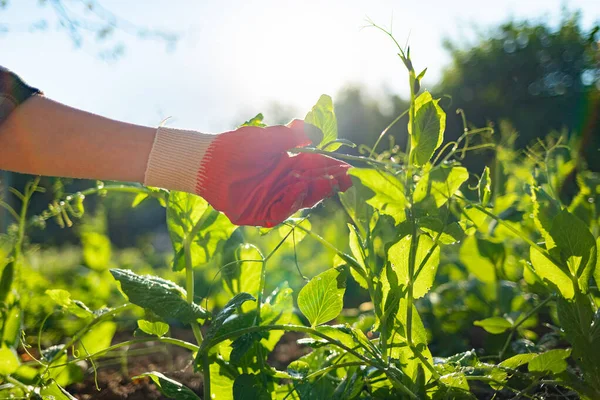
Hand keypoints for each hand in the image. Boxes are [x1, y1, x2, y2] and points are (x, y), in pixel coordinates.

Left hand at [144, 120, 351, 226]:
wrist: (211, 162)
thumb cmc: (238, 147)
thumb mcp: (268, 137)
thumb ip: (292, 135)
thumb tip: (317, 133)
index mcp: (288, 165)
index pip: (315, 168)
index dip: (331, 169)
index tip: (347, 168)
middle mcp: (284, 183)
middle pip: (312, 186)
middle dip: (328, 183)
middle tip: (342, 179)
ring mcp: (273, 199)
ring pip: (300, 200)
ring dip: (313, 193)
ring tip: (322, 183)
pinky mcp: (261, 213)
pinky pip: (281, 212)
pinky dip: (290, 203)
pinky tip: (296, 191)